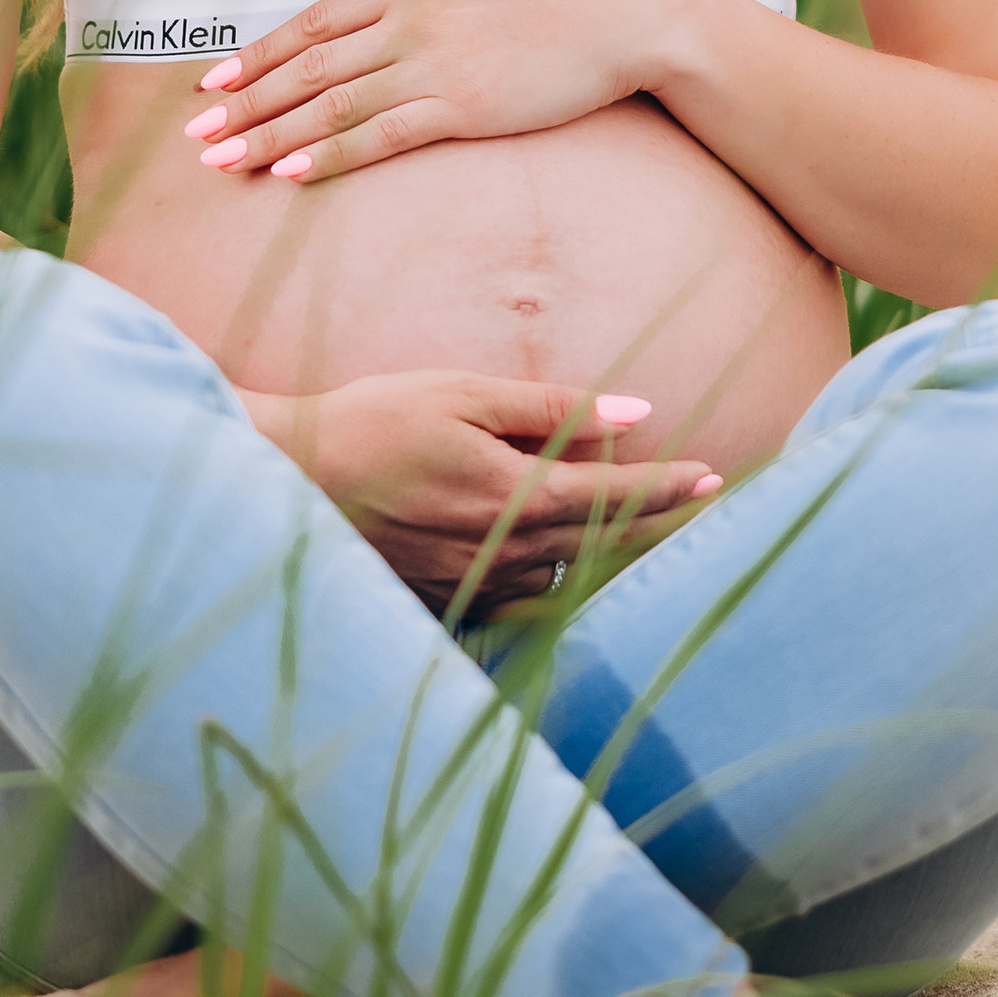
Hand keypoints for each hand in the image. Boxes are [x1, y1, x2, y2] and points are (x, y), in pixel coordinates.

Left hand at [184, 0, 676, 184]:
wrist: (626, 10)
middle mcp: (406, 19)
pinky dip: (333, 155)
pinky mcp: (463, 105)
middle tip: (196, 134)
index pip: (311, 23)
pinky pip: (383, 135)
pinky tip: (293, 174)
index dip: (257, 56)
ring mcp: (433, 63)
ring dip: (272, 135)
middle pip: (307, 68)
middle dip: (245, 102)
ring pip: (332, 105)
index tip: (212, 83)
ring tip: (224, 162)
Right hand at [244, 369, 721, 618]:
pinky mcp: (445, 603)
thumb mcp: (462, 393)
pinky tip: (551, 557)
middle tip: (701, 503)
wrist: (285, 479)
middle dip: (656, 522)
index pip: (613, 494)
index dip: (668, 486)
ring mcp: (473, 584)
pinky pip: (515, 594)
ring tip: (629, 525)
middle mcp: (501, 550)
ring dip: (598, 550)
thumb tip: (635, 410)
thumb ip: (551, 406)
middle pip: (602, 542)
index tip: (712, 477)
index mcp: (512, 494)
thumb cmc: (372, 420)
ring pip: (560, 571)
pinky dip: (543, 573)